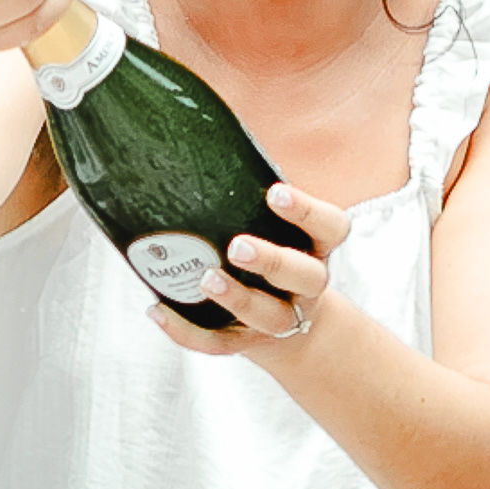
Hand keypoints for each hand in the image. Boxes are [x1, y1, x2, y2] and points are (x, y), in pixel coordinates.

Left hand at [140, 183, 340, 358]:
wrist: (292, 330)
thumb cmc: (273, 258)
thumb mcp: (275, 228)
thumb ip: (250, 199)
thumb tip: (198, 144)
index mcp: (315, 248)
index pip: (331, 227)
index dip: (307, 212)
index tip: (275, 193)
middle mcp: (306, 286)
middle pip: (306, 276)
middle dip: (272, 260)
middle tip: (237, 246)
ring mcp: (282, 318)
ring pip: (269, 317)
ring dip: (238, 298)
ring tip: (206, 279)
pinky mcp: (249, 342)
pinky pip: (221, 344)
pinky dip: (187, 332)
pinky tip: (158, 311)